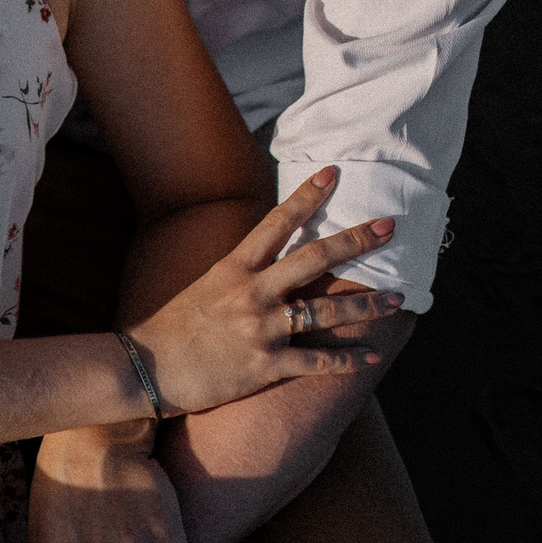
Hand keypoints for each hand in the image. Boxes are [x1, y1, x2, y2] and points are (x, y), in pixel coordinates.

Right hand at [129, 169, 400, 415]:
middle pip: (313, 259)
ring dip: (365, 305)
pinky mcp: (264, 365)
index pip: (277, 223)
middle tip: (389, 227)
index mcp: (233, 268)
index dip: (308, 197)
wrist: (144, 368)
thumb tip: (263, 257)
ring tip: (396, 299)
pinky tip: (372, 358)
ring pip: (325, 311)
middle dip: (355, 241)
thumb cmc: (172, 328)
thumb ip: (238, 273)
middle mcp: (250, 293)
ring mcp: (259, 329)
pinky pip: (315, 361)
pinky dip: (347, 360)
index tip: (334, 174)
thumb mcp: (203, 287)